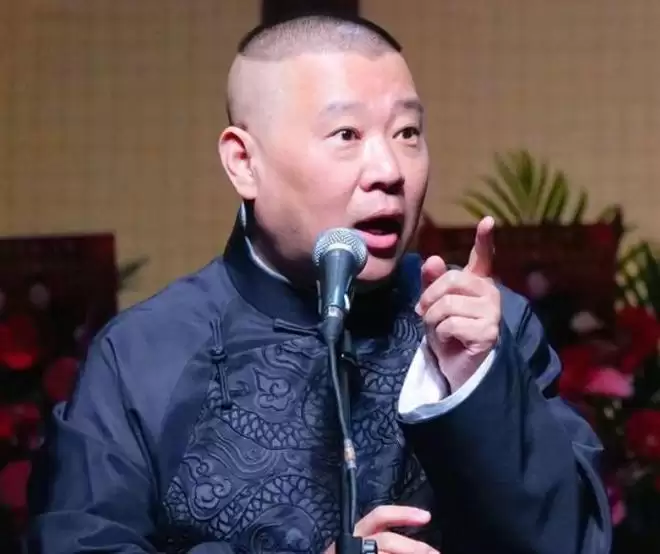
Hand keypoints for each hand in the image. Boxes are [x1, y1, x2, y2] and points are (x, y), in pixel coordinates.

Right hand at [324, 505, 438, 553]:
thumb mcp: (358, 546)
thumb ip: (379, 541)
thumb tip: (417, 546)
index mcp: (355, 534)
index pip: (380, 516)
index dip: (403, 514)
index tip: (426, 517)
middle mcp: (352, 542)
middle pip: (387, 540)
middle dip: (415, 548)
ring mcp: (349, 553)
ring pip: (385, 552)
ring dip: (408, 553)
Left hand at [415, 216, 500, 390]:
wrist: (456, 368)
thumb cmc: (447, 333)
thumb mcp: (433, 304)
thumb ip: (432, 282)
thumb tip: (433, 260)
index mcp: (476, 282)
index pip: (483, 257)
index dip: (484, 239)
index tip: (488, 221)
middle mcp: (489, 293)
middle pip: (452, 280)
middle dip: (429, 297)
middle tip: (423, 313)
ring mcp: (492, 312)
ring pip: (448, 304)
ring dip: (433, 320)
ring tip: (440, 330)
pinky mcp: (489, 331)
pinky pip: (451, 324)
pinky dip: (441, 335)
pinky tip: (451, 341)